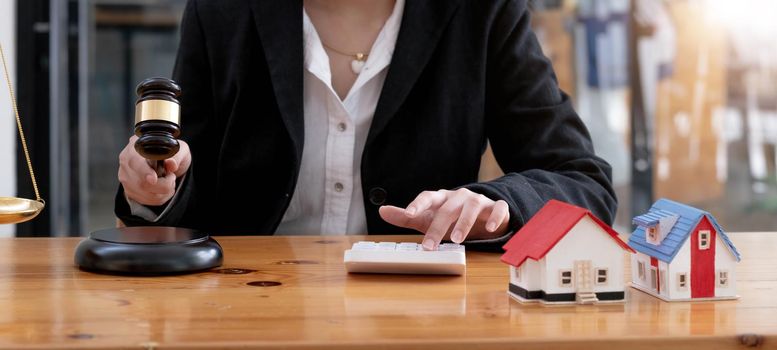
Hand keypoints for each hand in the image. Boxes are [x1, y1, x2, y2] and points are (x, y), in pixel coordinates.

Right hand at [118, 135, 190, 205]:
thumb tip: (171, 163)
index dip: (144, 171)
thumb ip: (176, 155)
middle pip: (140, 182)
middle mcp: (126, 162)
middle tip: (172, 176)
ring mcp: (126, 178)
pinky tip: (164, 189)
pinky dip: (160, 197)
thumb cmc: (172, 153)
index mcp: (135, 147)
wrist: (169, 162)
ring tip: (169, 181)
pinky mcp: (129, 190)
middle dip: (162, 184)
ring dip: (163, 192)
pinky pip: (146, 200)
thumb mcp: (179, 149)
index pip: (134, 161)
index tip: (154, 179)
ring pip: (144, 193)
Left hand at [379, 188, 509, 249]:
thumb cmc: (450, 219)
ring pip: (472, 206)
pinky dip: (494, 217)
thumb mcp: (427, 219)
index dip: (418, 204)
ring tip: (457, 239)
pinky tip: (489, 229)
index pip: (428, 196)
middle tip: (430, 245)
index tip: (409, 214)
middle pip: (448, 208)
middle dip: (438, 227)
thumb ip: (405, 217)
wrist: (482, 216)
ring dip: (464, 222)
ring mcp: (479, 200)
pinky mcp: (496, 207)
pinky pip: (498, 209)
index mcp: (442, 198)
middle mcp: (459, 197)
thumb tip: (382, 211)